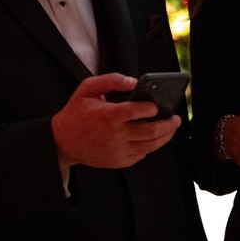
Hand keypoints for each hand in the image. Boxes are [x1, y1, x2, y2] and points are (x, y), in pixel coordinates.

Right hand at [51, 73, 181, 169]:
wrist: (63, 142)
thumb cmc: (77, 113)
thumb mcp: (87, 88)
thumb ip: (111, 79)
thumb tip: (134, 81)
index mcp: (108, 116)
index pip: (136, 112)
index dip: (151, 108)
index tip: (158, 105)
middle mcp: (115, 136)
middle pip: (150, 131)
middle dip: (168, 124)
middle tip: (176, 118)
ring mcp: (118, 151)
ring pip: (150, 145)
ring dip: (165, 136)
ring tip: (172, 127)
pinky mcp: (119, 161)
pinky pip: (141, 154)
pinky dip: (150, 146)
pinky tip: (154, 137)